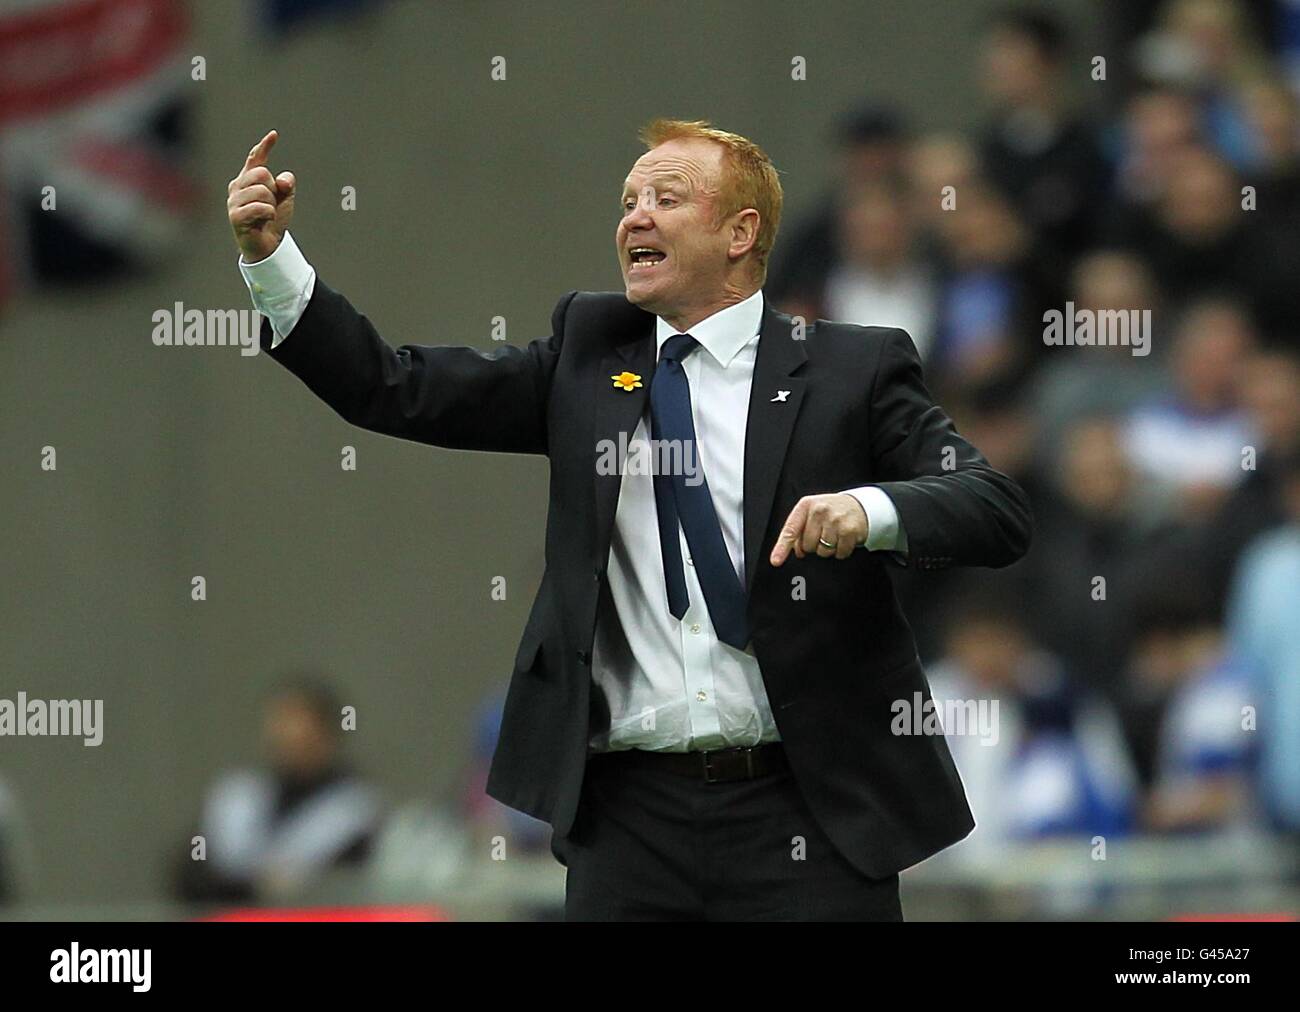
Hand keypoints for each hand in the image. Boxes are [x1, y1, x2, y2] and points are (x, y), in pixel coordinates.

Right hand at [227, 129, 294, 262]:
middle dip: (272, 189)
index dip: (265, 147)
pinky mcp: (235, 216)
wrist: (266, 246)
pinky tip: (265, 221)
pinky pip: (261, 207)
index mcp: (247, 179)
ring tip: (266, 215)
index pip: (256, 159)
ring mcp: (234, 201)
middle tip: (270, 204)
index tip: (274, 135)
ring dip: (271, 204)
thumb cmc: (272, 220)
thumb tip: (283, 181)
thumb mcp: (284, 198)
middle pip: (262, 174)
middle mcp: (237, 187)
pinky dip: (269, 214)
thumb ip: (286, 184)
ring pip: (263, 191)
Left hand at [769, 493, 867, 564]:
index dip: (782, 547)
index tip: (776, 561)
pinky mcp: (849, 530)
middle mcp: (819, 511)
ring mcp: (835, 520)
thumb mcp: (812, 513)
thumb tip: (798, 552)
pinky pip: (839, 553)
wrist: (860, 505)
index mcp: (805, 506)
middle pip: (808, 546)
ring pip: (823, 552)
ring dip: (828, 549)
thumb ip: (799, 530)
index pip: (790, 530)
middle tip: (823, 534)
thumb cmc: (831, 511)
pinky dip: (841, 551)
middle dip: (814, 545)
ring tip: (834, 535)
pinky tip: (844, 539)